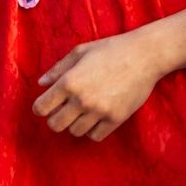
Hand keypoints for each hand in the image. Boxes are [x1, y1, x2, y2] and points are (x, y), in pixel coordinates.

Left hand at [31, 33, 163, 141]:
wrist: (144, 55)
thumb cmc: (111, 49)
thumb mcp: (81, 51)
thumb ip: (58, 68)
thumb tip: (42, 83)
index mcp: (70, 81)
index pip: (41, 107)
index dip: (40, 107)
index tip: (45, 105)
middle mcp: (82, 100)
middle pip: (55, 125)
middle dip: (55, 118)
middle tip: (63, 110)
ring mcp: (99, 111)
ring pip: (75, 131)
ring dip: (75, 123)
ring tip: (82, 111)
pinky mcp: (115, 119)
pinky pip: (95, 136)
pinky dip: (92, 130)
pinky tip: (95, 118)